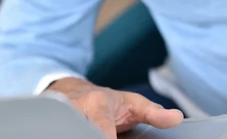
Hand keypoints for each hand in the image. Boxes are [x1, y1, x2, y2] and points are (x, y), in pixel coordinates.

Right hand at [47, 77, 183, 137]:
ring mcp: (59, 117)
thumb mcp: (132, 103)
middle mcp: (75, 108)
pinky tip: (73, 134)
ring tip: (87, 133)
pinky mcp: (49, 124)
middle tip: (108, 134)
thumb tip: (177, 118)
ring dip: (76, 132)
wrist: (70, 92)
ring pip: (67, 129)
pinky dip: (66, 133)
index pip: (101, 131)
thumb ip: (153, 113)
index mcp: (97, 104)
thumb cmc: (106, 102)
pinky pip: (57, 131)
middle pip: (81, 131)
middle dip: (88, 134)